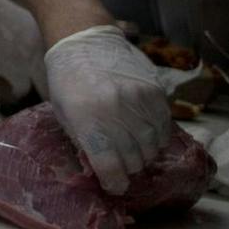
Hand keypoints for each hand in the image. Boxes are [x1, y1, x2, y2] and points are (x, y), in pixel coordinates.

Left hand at [44, 25, 171, 194]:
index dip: (115, 182)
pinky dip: (157, 138)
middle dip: (128, 168)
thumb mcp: (65, 113)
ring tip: (133, 149)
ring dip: (144, 154)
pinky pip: (164, 128)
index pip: (109, 165)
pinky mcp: (154, 92)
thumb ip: (85, 142)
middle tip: (122, 165)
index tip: (115, 186)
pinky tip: (145, 134)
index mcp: (86, 118)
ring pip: (152, 147)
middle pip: (133, 159)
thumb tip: (104, 170)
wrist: (84, 41)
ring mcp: (137, 101)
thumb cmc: (68, 81)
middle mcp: (115, 111)